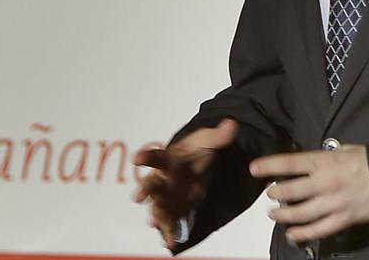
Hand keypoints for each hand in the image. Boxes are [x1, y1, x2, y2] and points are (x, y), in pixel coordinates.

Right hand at [132, 119, 238, 249]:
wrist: (196, 165)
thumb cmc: (195, 151)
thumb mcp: (207, 141)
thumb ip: (218, 136)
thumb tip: (231, 125)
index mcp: (167, 159)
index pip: (154, 156)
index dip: (145, 157)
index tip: (137, 159)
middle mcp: (162, 179)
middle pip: (150, 184)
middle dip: (144, 190)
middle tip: (138, 197)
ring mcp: (167, 196)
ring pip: (157, 206)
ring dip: (155, 214)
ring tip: (155, 222)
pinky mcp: (175, 210)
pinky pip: (170, 222)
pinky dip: (168, 232)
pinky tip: (169, 242)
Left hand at [250, 144, 368, 242]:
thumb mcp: (346, 149)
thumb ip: (325, 157)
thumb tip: (310, 161)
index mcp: (324, 161)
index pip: (290, 163)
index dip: (269, 166)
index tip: (253, 169)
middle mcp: (325, 182)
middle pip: (290, 190)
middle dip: (275, 193)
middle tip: (269, 194)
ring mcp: (333, 203)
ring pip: (300, 213)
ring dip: (283, 214)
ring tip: (274, 214)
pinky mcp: (343, 219)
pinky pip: (318, 229)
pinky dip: (302, 233)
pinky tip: (292, 234)